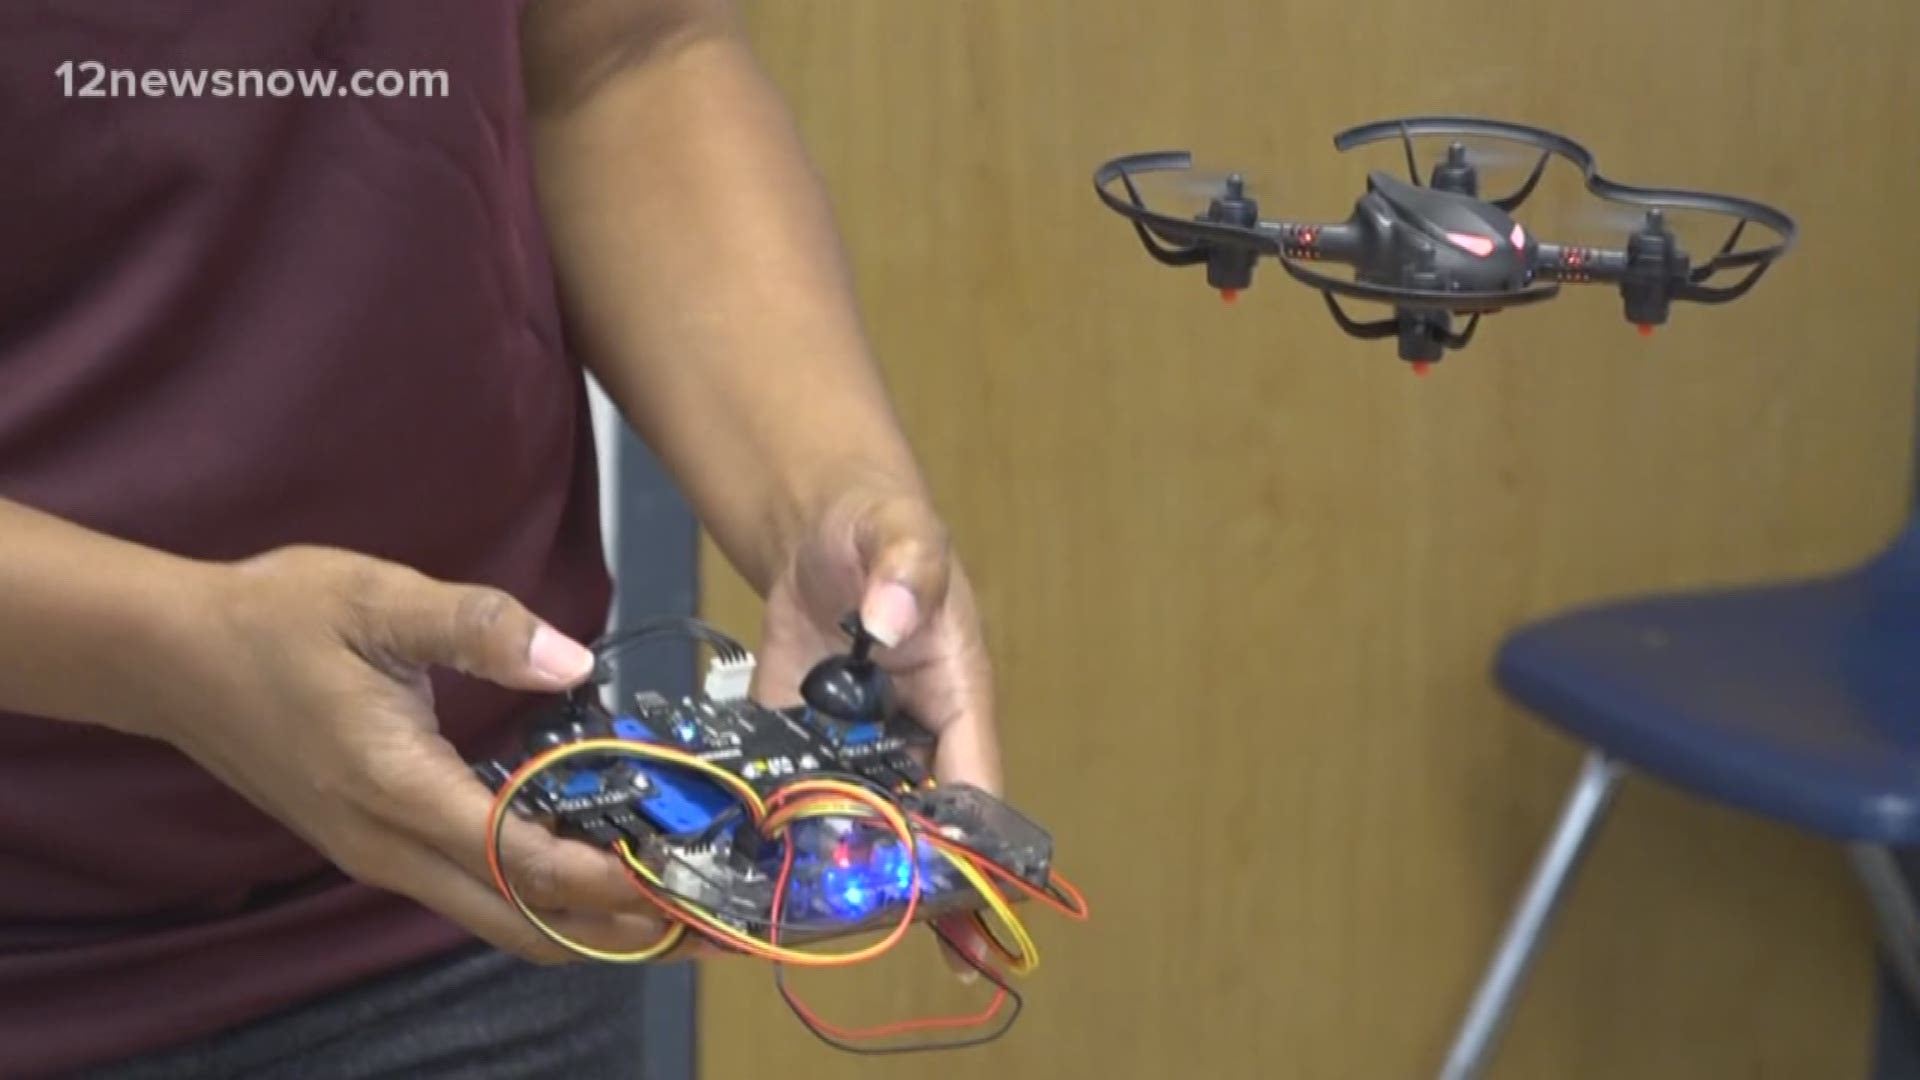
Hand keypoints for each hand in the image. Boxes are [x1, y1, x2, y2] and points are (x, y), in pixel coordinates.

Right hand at [154, 545, 674, 963]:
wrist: (172, 657)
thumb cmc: (273, 621)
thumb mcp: (377, 596)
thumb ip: (478, 625)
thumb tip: (569, 656)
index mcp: (397, 788)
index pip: (523, 860)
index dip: (609, 878)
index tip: (683, 878)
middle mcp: (391, 846)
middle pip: (522, 923)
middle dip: (617, 928)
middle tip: (703, 919)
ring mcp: (380, 857)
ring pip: (500, 921)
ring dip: (585, 924)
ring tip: (669, 906)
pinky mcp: (378, 847)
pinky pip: (474, 896)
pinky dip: (542, 900)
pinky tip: (593, 870)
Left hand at [752, 480, 1000, 976]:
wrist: (815, 526)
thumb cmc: (877, 527)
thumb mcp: (898, 533)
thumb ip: (903, 570)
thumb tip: (892, 616)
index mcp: (957, 697)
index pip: (978, 783)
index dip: (982, 846)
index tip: (977, 902)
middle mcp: (914, 737)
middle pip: (930, 828)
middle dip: (931, 889)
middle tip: (933, 953)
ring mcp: (857, 746)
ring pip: (866, 828)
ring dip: (858, 876)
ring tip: (844, 934)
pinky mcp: (802, 746)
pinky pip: (801, 802)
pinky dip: (791, 841)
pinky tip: (770, 884)